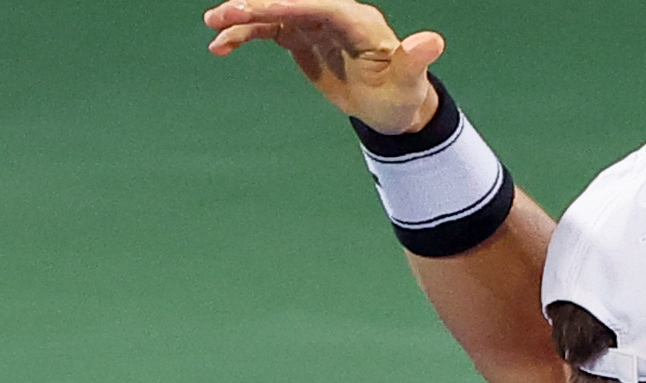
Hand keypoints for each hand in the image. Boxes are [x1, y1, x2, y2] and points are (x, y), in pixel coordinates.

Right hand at [204, 0, 443, 134]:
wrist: (392, 109)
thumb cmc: (403, 95)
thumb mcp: (410, 83)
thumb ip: (414, 61)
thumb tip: (432, 41)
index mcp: (357, 21)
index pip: (319, 7)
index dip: (288, 5)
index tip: (258, 10)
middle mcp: (334, 16)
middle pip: (291, 5)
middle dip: (256, 7)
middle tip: (220, 14)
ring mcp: (316, 26)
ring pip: (275, 16)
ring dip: (244, 21)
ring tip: (213, 30)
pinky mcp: (304, 40)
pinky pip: (270, 32)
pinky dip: (246, 36)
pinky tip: (222, 46)